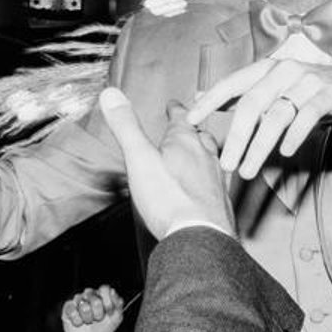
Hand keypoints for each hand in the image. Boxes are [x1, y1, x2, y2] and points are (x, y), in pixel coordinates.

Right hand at [61, 284, 126, 331]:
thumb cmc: (104, 328)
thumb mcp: (117, 318)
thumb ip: (118, 303)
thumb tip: (112, 291)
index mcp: (102, 294)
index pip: (105, 289)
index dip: (108, 303)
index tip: (109, 313)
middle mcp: (89, 294)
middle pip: (95, 299)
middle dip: (99, 314)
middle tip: (98, 319)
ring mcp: (77, 300)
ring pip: (84, 306)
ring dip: (88, 319)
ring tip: (88, 322)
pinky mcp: (67, 307)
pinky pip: (72, 312)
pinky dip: (77, 322)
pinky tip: (79, 323)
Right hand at [95, 88, 234, 238]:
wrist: (200, 236)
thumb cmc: (170, 198)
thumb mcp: (139, 157)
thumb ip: (126, 127)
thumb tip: (111, 94)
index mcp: (185, 141)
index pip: (182, 117)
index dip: (176, 108)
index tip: (174, 104)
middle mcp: (205, 156)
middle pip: (201, 136)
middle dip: (193, 129)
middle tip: (189, 125)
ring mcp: (216, 178)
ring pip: (212, 157)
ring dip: (204, 152)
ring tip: (198, 151)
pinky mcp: (221, 201)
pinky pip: (216, 182)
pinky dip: (210, 178)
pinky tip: (206, 186)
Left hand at [186, 58, 331, 178]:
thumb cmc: (317, 94)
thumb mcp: (280, 91)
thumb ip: (246, 95)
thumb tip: (204, 98)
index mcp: (268, 68)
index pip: (233, 83)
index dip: (210, 101)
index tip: (191, 121)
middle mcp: (285, 70)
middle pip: (251, 104)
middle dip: (235, 137)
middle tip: (225, 163)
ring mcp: (308, 81)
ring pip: (276, 115)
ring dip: (259, 147)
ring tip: (248, 170)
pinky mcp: (330, 94)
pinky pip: (307, 116)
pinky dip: (294, 136)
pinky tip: (285, 153)